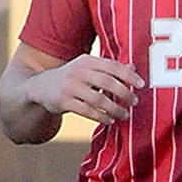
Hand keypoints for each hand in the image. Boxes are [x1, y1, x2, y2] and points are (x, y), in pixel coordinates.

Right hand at [26, 55, 143, 125]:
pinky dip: (101, 117)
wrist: (39, 87)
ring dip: (114, 109)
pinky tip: (110, 120)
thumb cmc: (73, 77)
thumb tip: (134, 68)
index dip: (128, 75)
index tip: (142, 84)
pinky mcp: (63, 102)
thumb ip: (109, 69)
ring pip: (98, 99)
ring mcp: (70, 87)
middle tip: (135, 101)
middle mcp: (78, 72)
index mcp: (87, 61)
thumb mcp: (88, 68)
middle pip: (107, 82)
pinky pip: (86, 111)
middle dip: (124, 93)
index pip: (112, 66)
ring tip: (125, 115)